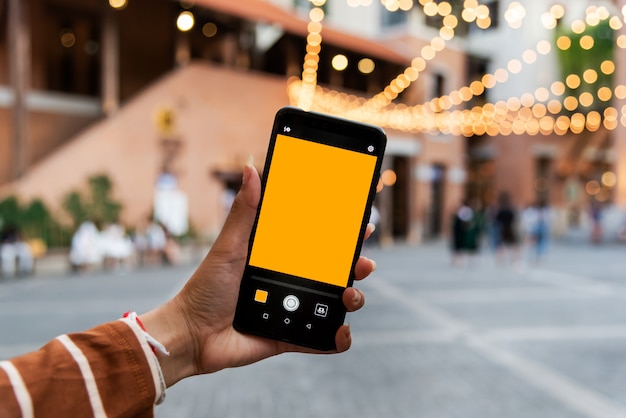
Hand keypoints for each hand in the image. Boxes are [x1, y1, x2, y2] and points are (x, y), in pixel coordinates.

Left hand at [141, 162, 376, 385]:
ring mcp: (292, 309)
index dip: (341, 235)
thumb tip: (250, 167)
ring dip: (352, 299)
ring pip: (334, 304)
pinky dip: (336, 339)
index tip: (360, 225)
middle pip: (334, 272)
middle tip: (364, 263)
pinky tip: (341, 333)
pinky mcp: (290, 337)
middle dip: (356, 266)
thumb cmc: (205, 288)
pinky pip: (320, 339)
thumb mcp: (228, 246)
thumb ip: (244, 211)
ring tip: (349, 295)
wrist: (190, 335)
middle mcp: (290, 282)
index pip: (317, 243)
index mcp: (278, 258)